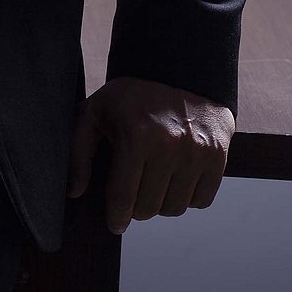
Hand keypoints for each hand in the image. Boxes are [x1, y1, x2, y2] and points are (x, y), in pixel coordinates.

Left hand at [66, 76, 232, 234]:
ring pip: (175, 208)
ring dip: (162, 203)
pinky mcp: (217, 155)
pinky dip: (187, 197)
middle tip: (133, 191)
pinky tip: (176, 178)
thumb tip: (74, 192)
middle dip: (137, 206)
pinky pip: (201, 200)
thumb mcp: (95, 113)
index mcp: (135, 137)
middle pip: (149, 208)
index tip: (115, 224)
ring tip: (154, 182)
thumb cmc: (130, 95)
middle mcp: (169, 147)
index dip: (116, 218)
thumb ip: (78, 152)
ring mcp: (196, 152)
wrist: (177, 67)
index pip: (123, 198)